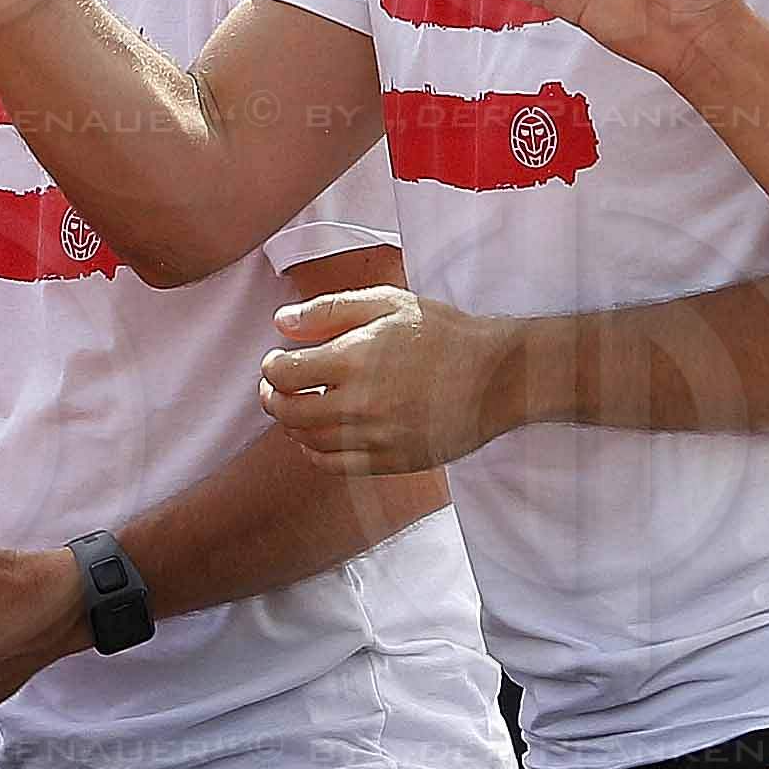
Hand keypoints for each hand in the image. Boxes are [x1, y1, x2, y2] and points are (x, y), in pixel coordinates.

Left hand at [257, 282, 522, 470]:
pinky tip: (317, 437)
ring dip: (292, 425)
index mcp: (354, 358)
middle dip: (273, 397)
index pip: (284, 373)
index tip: (277, 360)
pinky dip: (315, 452)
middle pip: (288, 412)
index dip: (271, 366)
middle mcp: (359, 403)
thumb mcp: (388, 303)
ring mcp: (374, 437)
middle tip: (275, 387)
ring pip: (308, 441)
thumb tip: (281, 322)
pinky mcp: (390, 461)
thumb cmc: (444, 334)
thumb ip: (330, 310)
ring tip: (297, 408)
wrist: (497, 377)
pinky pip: (334, 465)